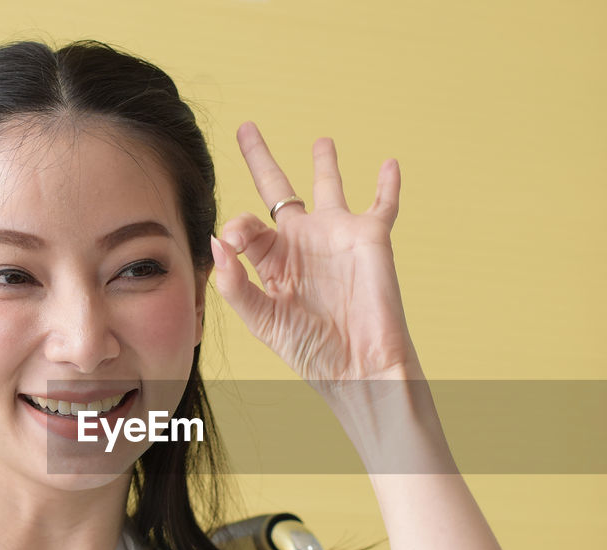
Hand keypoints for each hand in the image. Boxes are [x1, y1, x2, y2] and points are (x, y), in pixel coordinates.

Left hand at [211, 122, 421, 388]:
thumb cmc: (311, 351)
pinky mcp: (370, 237)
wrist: (359, 365)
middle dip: (260, 157)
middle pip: (277, 188)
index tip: (235, 241)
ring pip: (328, 187)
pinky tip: (389, 164)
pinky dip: (388, 185)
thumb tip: (217, 242)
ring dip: (325, 163)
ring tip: (322, 140)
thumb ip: (235, 284)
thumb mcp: (263, 320)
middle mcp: (302, 242)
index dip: (236, 226)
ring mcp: (336, 236)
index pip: (247, 225)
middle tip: (247, 127)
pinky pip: (383, 203)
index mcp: (272, 261)